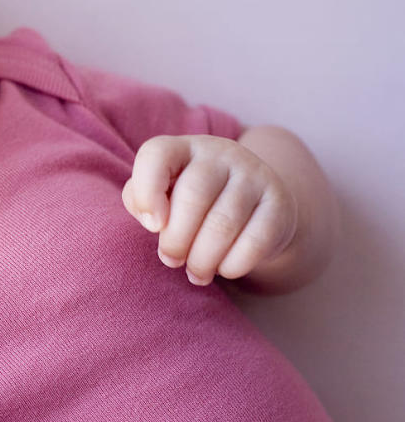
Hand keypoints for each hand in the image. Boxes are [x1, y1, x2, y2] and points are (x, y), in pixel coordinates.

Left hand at [121, 135, 298, 285]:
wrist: (255, 207)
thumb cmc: (193, 203)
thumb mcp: (163, 194)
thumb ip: (140, 200)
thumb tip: (153, 220)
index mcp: (184, 147)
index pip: (157, 154)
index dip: (147, 191)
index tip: (152, 226)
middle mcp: (221, 153)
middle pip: (193, 196)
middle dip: (175, 240)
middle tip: (171, 260)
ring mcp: (255, 175)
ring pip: (222, 224)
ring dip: (202, 260)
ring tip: (196, 273)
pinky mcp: (280, 203)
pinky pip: (254, 242)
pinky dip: (232, 265)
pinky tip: (223, 269)